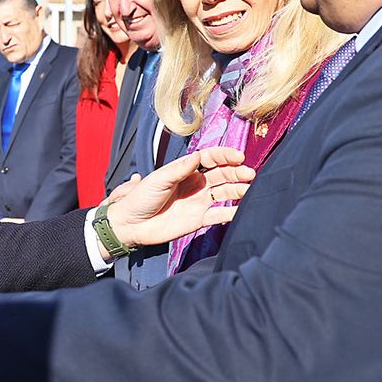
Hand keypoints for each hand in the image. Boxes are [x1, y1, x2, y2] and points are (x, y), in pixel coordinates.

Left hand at [104, 146, 253, 248]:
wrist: (131, 225)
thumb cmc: (140, 198)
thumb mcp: (158, 180)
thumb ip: (179, 169)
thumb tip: (197, 157)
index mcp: (185, 170)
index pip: (210, 159)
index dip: (224, 156)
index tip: (238, 156)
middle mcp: (195, 184)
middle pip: (221, 174)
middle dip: (236, 172)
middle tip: (249, 174)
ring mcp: (199, 201)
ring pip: (224, 193)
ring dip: (238, 190)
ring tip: (250, 189)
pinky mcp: (199, 220)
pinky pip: (219, 215)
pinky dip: (230, 213)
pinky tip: (240, 210)